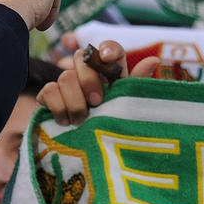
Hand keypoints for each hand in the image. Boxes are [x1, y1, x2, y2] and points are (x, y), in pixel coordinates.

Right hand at [36, 40, 160, 125]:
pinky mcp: (50, 96)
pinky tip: (67, 122)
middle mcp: (89, 74)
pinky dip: (59, 107)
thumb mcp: (129, 106)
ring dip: (75, 101)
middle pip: (82, 58)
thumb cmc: (116, 127)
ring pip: (65, 76)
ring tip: (83, 121)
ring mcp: (68, 84)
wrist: (92, 154)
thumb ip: (137, 84)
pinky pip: (49, 91)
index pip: (111, 49)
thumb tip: (155, 59)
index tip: (107, 58)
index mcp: (113, 75)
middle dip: (89, 80)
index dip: (108, 49)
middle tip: (97, 102)